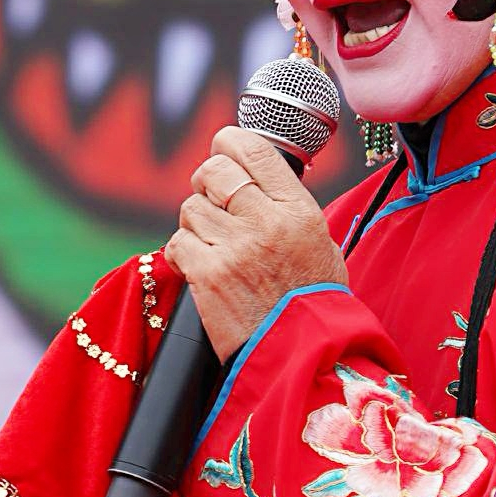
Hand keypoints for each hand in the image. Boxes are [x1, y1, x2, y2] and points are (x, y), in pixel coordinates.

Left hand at [168, 126, 347, 359]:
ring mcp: (235, 247)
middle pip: (213, 172)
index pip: (256, 150)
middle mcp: (266, 222)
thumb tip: (251, 173)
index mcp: (298, 209)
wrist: (304, 354)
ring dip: (195, 225)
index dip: (229, 142)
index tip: (222, 148)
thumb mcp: (318, 242)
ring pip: (191, 208)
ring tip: (214, 247)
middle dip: (205, 183)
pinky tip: (198, 267)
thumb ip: (285, 206)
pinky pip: (177, 243)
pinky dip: (182, 254)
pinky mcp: (208, 275)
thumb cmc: (311, 301)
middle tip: (211, 202)